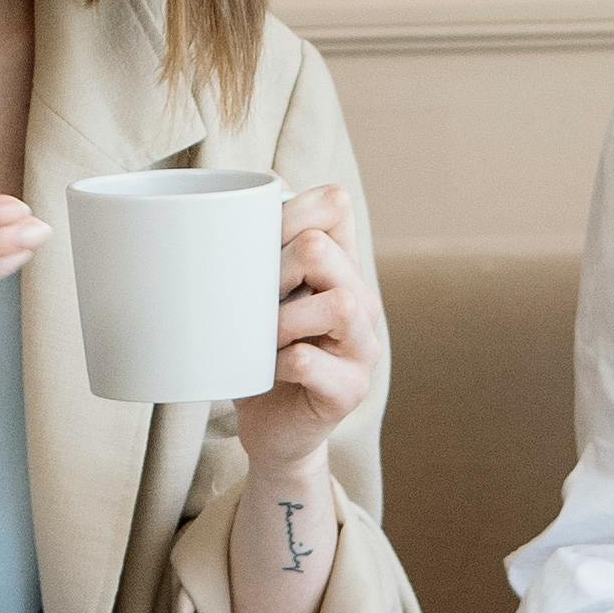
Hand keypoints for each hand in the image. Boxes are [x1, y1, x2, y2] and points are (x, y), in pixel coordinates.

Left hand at [233, 183, 379, 487]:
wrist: (273, 430)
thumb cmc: (260, 354)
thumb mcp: (260, 295)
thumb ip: (262, 246)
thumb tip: (250, 182)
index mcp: (342, 267)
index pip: (335, 205)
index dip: (289, 210)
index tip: (254, 242)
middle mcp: (363, 301)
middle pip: (323, 248)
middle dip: (273, 266)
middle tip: (249, 297)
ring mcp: (363, 347)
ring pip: (337, 302)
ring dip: (282, 317)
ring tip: (260, 337)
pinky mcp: (350, 390)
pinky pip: (308, 361)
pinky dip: (276, 362)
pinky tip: (264, 370)